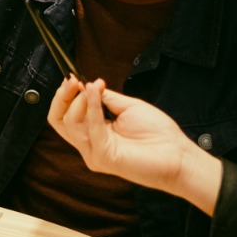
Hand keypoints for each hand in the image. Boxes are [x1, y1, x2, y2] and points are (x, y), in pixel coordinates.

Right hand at [46, 77, 220, 211]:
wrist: (178, 155)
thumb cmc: (158, 134)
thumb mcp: (127, 107)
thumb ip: (105, 98)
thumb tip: (88, 84)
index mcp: (93, 133)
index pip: (64, 116)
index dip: (65, 96)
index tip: (73, 79)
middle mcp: (89, 145)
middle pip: (58, 121)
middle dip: (62, 98)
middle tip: (72, 81)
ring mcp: (94, 153)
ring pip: (70, 124)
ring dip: (79, 100)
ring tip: (92, 86)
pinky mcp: (103, 157)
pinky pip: (91, 128)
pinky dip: (91, 107)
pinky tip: (95, 92)